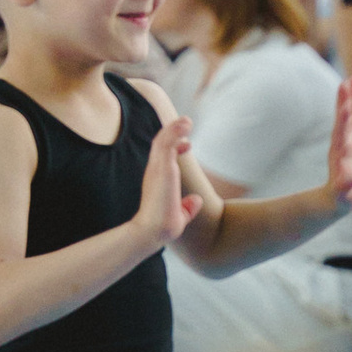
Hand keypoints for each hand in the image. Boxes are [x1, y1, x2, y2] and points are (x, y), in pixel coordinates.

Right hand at [137, 113, 204, 249]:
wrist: (154, 231)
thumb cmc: (164, 225)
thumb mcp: (180, 213)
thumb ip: (187, 206)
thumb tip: (196, 200)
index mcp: (157, 179)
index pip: (163, 156)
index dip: (174, 146)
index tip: (188, 144)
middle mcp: (155, 171)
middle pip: (161, 143)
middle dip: (173, 131)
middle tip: (187, 123)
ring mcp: (157, 168)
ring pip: (163, 140)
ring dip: (174, 127)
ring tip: (188, 119)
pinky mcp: (162, 168)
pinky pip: (167, 143)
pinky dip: (175, 131)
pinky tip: (186, 123)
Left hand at [327, 77, 351, 205]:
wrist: (347, 194)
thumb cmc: (343, 194)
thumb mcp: (344, 191)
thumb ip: (344, 183)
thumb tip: (346, 178)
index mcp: (341, 149)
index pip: (342, 130)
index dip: (344, 117)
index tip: (346, 104)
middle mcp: (348, 138)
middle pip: (347, 115)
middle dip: (347, 98)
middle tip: (348, 80)